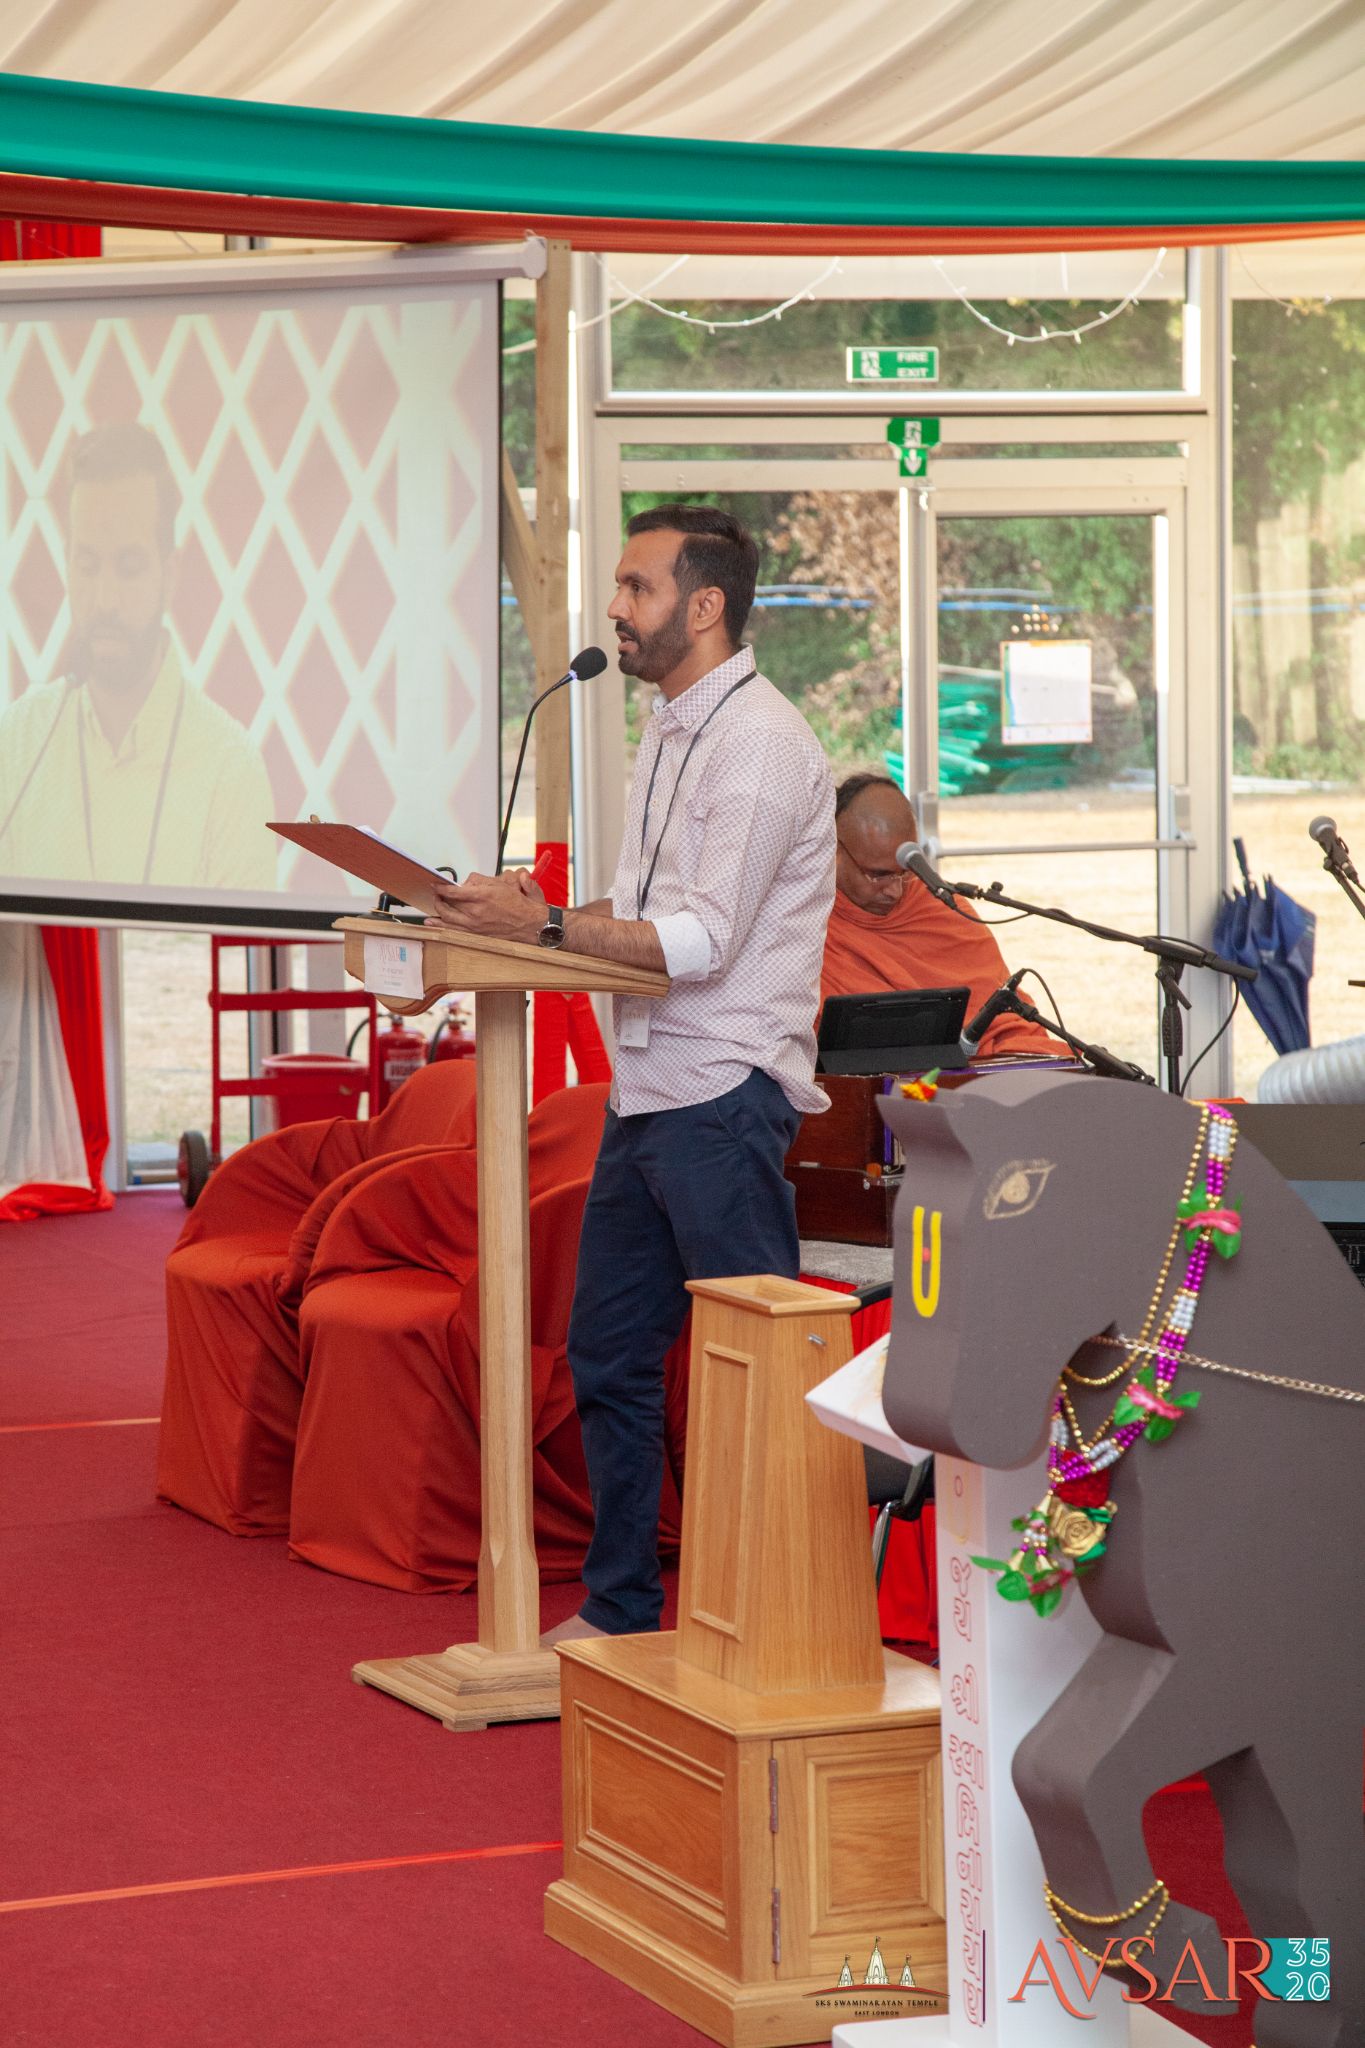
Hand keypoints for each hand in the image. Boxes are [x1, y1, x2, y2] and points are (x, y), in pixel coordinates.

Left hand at [426, 868, 545, 942]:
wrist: (531, 924)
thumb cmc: (519, 903)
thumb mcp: (502, 884)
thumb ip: (482, 881)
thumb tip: (467, 882)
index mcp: (483, 896)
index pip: (454, 891)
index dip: (441, 887)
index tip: (435, 883)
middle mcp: (476, 911)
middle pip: (447, 904)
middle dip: (438, 897)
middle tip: (436, 892)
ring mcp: (475, 925)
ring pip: (448, 918)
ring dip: (438, 910)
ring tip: (435, 904)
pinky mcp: (476, 934)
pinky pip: (453, 930)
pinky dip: (441, 926)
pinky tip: (432, 923)